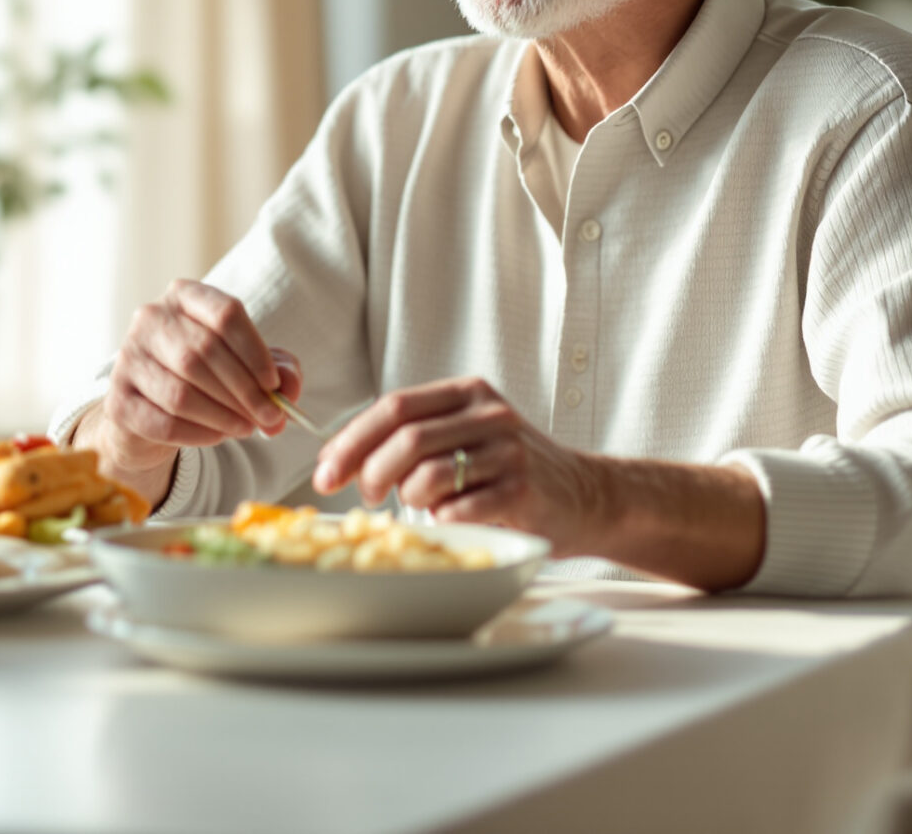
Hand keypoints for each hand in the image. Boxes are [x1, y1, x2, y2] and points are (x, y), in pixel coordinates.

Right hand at [89, 280, 301, 475]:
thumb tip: (288, 389)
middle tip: (271, 418)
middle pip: (203, 353)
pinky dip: (198, 434)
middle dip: (244, 392)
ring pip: (182, 392)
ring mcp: (127, 358)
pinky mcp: (117, 400)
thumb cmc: (208, 378)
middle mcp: (150, 318)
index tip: (275, 386)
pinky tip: (217, 437)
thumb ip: (278, 371)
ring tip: (247, 429)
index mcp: (184, 296)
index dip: (255, 352)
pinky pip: (164, 422)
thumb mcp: (248, 365)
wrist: (153, 410)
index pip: (224, 314)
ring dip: (223, 416)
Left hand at [311, 377, 599, 548]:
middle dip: (369, 473)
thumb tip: (339, 458)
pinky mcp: (521, 490)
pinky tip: (453, 516)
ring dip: (408, 499)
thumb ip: (414, 436)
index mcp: (466, 393)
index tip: (324, 472)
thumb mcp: (466, 434)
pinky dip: (442, 519)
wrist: (587, 497)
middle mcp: (488, 414)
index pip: (392, 407)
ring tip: (418, 505)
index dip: (350, 441)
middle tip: (364, 496)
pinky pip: (457, 509)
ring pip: (427, 476)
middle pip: (404, 440)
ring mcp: (507, 451)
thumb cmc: (510, 470)